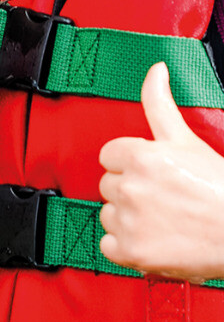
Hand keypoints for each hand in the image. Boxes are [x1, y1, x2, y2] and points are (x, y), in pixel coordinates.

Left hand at [98, 62, 223, 281]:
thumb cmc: (219, 188)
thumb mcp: (186, 140)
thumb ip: (160, 102)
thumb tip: (155, 68)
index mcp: (140, 155)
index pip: (109, 156)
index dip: (131, 165)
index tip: (153, 174)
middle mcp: (130, 186)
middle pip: (108, 185)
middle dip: (131, 190)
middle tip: (164, 198)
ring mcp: (129, 221)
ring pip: (108, 214)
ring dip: (128, 219)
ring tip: (163, 220)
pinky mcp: (130, 252)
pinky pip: (108, 245)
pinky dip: (126, 247)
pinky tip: (153, 240)